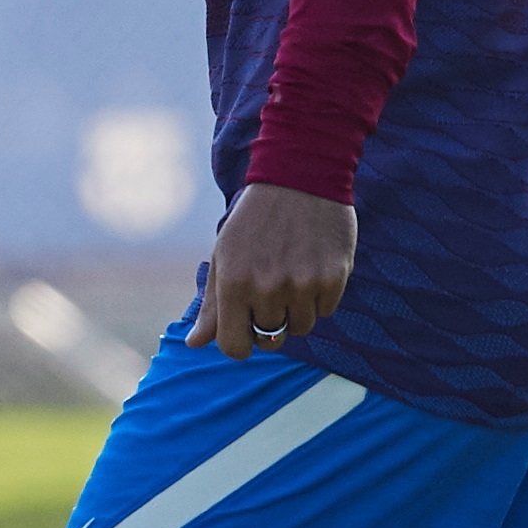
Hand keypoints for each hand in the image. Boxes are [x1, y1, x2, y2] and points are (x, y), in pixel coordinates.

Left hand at [186, 177, 354, 359]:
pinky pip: (326, 310)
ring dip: (297, 310)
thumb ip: (213, 306)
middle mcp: (268, 288)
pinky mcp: (334, 278)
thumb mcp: (224, 257)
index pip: (234, 347)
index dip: (239, 343)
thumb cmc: (253, 222)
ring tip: (291, 274)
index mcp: (234, 284)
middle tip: (270, 291)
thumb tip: (194, 343)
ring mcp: (303, 284)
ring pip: (302, 327)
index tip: (245, 329)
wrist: (298, 180)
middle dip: (269, 323)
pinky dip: (319, 296)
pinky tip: (311, 266)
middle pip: (271, 339)